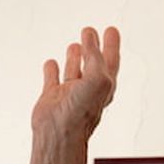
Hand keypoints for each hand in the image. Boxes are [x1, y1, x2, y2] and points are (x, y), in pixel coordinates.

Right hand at [25, 26, 120, 163]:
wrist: (59, 134)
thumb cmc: (82, 111)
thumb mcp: (97, 78)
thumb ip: (95, 56)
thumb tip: (90, 35)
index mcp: (104, 86)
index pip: (110, 60)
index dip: (112, 44)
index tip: (111, 29)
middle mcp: (88, 90)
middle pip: (93, 64)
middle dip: (93, 47)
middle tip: (90, 31)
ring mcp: (69, 94)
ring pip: (73, 71)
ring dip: (75, 58)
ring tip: (74, 44)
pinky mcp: (51, 98)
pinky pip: (52, 80)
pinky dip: (51, 70)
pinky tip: (51, 62)